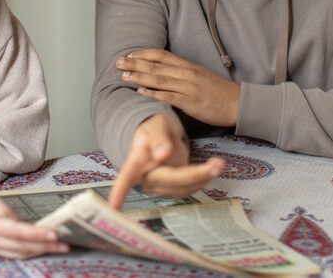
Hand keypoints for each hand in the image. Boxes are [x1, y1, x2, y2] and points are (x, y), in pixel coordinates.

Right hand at [0, 182, 68, 258]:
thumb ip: (2, 208)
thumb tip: (19, 222)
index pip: (15, 231)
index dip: (36, 234)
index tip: (54, 234)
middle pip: (20, 247)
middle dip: (44, 246)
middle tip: (66, 244)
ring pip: (18, 253)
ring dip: (40, 251)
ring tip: (59, 247)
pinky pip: (12, 253)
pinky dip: (29, 251)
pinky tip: (42, 247)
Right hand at [108, 114, 223, 209]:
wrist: (158, 135)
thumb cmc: (153, 128)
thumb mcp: (156, 125)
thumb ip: (159, 137)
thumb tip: (163, 154)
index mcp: (137, 160)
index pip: (127, 176)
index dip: (119, 192)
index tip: (113, 208)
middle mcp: (146, 177)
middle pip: (171, 181)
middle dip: (196, 174)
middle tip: (218, 163)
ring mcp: (159, 186)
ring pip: (183, 187)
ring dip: (203, 177)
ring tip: (219, 163)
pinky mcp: (172, 189)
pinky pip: (189, 189)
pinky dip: (203, 179)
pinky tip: (211, 168)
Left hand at [116, 49, 239, 125]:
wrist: (236, 102)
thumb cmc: (216, 90)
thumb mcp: (198, 75)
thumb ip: (181, 72)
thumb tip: (162, 72)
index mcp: (187, 65)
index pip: (161, 54)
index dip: (143, 53)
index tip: (129, 54)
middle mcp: (186, 73)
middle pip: (155, 66)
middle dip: (134, 64)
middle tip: (118, 63)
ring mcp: (188, 86)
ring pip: (159, 79)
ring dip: (139, 77)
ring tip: (123, 77)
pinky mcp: (190, 101)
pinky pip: (168, 96)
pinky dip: (153, 94)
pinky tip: (140, 93)